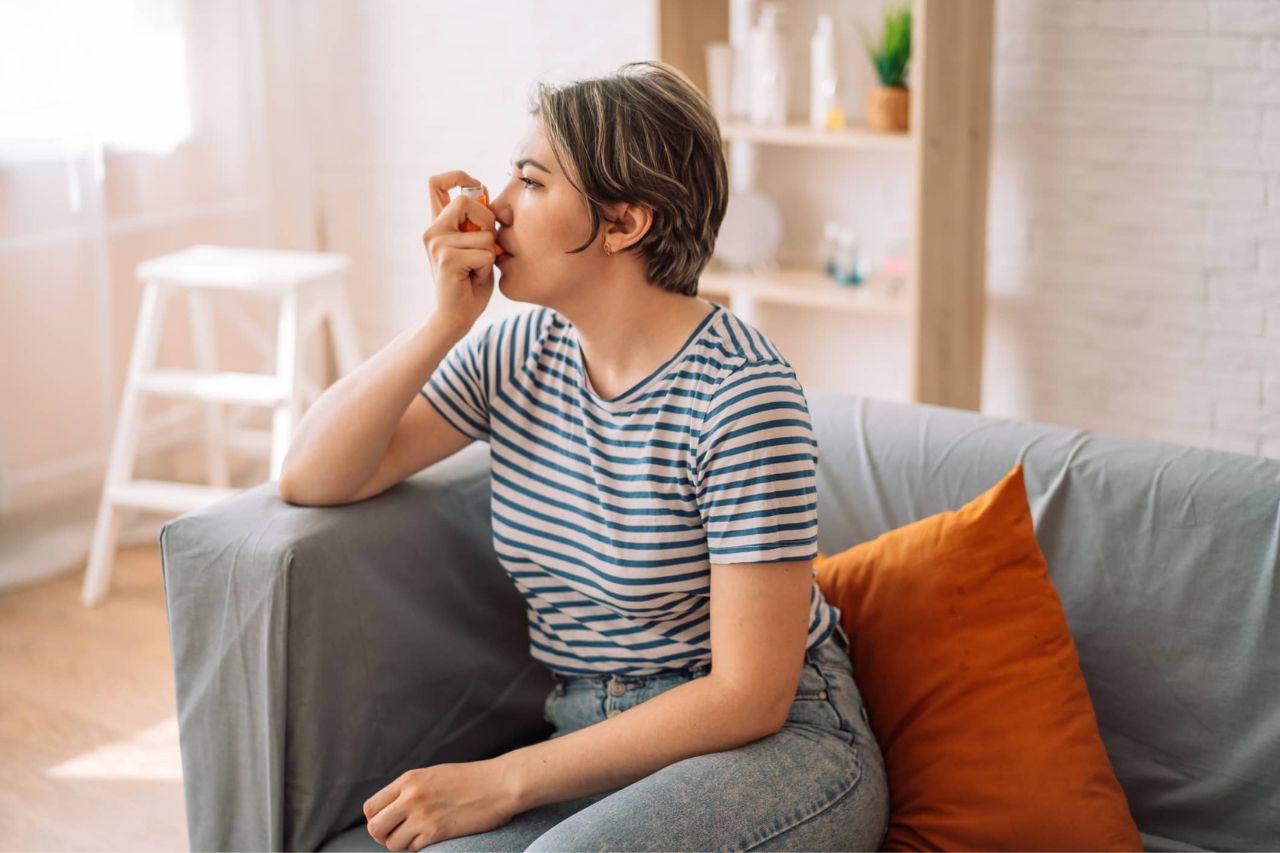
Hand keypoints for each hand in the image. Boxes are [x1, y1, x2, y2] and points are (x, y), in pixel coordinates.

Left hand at [364, 760, 517, 850]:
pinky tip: (435, 836)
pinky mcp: (435, 832)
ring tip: (420, 835)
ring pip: (392, 843)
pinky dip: (420, 847)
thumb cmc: (471, 779)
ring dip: (403, 843)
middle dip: (383, 835)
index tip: (388, 823)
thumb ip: (410, 790)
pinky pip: (414, 849)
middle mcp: (410, 797)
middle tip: (399, 834)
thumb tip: (391, 809)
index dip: (376, 819)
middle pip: (375, 828)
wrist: (500, 784)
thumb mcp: (434, 775)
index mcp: (409, 780)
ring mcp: (422, 815)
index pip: (371, 807)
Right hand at [422, 170, 497, 333]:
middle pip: (466, 200)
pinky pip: (485, 254)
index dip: (459, 176)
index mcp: (438, 225)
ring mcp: (437, 244)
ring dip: (489, 254)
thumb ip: (477, 223)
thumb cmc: (470, 282)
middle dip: (487, 220)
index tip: (476, 184)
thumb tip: (486, 194)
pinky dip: (487, 268)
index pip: (436, 183)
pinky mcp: (447, 259)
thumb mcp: (476, 246)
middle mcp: (433, 231)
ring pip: (483, 234)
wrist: (455, 317)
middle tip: (485, 246)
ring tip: (475, 270)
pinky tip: (472, 279)